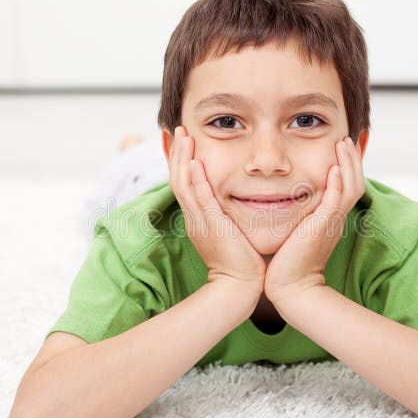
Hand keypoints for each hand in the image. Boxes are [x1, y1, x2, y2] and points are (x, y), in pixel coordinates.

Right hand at [168, 125, 266, 297]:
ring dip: (182, 159)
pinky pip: (200, 199)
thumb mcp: (230, 234)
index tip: (181, 141)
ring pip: (184, 184)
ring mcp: (200, 222)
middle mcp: (194, 218)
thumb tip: (233, 205)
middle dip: (176, 153)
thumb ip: (227, 217)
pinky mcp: (212, 227)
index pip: (184, 184)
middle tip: (176, 129)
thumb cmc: (242, 264)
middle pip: (178, 179)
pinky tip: (195, 163)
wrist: (239, 287)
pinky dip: (196, 180)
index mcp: (197, 219)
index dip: (180, 162)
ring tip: (183, 136)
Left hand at [264, 136, 365, 308]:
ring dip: (348, 164)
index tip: (340, 147)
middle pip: (354, 182)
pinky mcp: (322, 228)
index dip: (347, 166)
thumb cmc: (287, 262)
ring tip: (343, 144)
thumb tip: (286, 199)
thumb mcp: (296, 231)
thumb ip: (298, 214)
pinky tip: (334, 169)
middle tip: (347, 139)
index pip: (346, 186)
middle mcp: (335, 219)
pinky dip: (337, 185)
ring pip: (350, 188)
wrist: (290, 287)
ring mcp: (331, 223)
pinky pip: (335, 202)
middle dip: (352, 159)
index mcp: (330, 218)